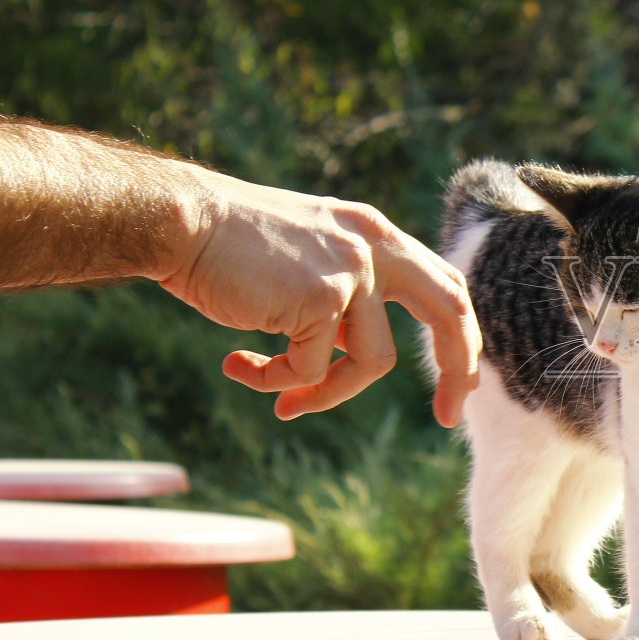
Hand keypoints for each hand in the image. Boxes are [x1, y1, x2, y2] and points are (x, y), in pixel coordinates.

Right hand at [155, 171, 480, 424]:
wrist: (180, 220)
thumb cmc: (227, 246)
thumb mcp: (307, 255)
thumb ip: (344, 287)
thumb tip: (356, 351)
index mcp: (374, 234)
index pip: (443, 285)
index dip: (458, 335)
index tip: (457, 382)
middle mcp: (374, 246)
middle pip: (449, 311)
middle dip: (456, 368)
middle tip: (448, 418)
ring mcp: (351, 271)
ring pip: (370, 364)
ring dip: (324, 394)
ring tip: (281, 402)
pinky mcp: (321, 298)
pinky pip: (310, 370)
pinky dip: (273, 380)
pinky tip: (237, 365)